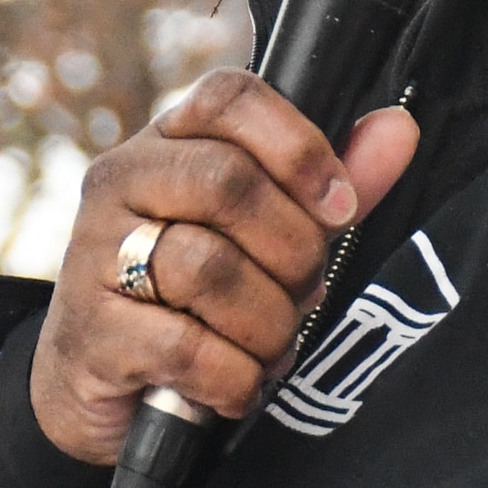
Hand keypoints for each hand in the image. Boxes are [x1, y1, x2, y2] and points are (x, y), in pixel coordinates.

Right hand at [28, 70, 419, 466]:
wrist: (102, 389)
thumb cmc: (198, 300)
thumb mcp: (268, 239)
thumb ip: (332, 189)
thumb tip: (397, 131)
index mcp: (167, 144)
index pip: (228, 98)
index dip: (298, 146)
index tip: (339, 207)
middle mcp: (120, 183)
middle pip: (226, 182)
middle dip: (292, 250)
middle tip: (305, 293)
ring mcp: (93, 254)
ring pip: (206, 267)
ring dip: (266, 324)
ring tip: (269, 346)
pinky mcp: (90, 332)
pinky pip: (184, 347)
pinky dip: (232, 377)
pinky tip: (235, 385)